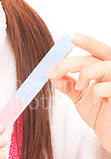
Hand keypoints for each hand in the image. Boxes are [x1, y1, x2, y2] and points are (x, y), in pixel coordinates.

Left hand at [47, 33, 110, 153]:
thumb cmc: (102, 116)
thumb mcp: (81, 97)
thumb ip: (69, 84)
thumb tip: (53, 74)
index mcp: (106, 69)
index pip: (97, 51)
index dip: (84, 43)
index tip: (68, 41)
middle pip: (99, 54)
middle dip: (74, 58)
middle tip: (56, 69)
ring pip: (105, 66)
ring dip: (86, 74)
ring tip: (80, 87)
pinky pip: (109, 87)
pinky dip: (97, 91)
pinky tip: (96, 101)